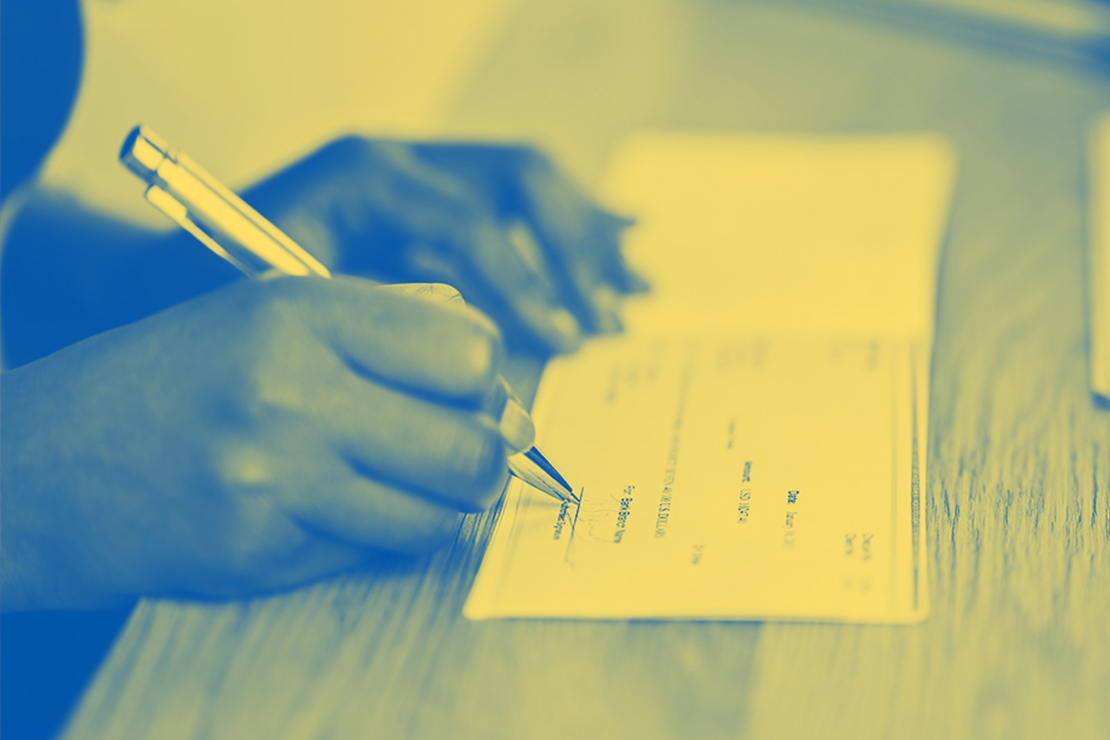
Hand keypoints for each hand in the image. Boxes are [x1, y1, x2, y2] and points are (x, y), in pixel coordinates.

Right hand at [1, 277, 526, 610]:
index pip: (468, 354)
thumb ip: (395, 323)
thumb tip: (499, 379)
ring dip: (438, 502)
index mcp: (302, 314)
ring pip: (436, 515)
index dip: (485, 375)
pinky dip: (378, 532)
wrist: (55, 461)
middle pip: (470, 447)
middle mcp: (290, 394)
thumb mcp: (279, 311)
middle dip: (485, 455)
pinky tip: (339, 504)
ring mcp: (275, 482)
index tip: (470, 386)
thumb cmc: (184, 375)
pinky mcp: (262, 553)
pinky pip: (376, 551)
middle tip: (465, 449)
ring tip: (400, 475)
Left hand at [243, 137, 647, 353]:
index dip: (521, 285)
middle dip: (572, 253)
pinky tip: (620, 245)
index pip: (471, 221)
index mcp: (365, 175)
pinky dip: (571, 230)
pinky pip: (519, 202)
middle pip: (520, 180)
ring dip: (588, 236)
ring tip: (634, 290)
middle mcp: (403, 158)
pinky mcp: (434, 195)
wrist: (169, 275)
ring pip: (532, 183)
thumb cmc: (217, 302)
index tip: (559, 340)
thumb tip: (483, 372)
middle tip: (601, 322)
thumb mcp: (289, 314)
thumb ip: (382, 331)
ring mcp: (421, 170)